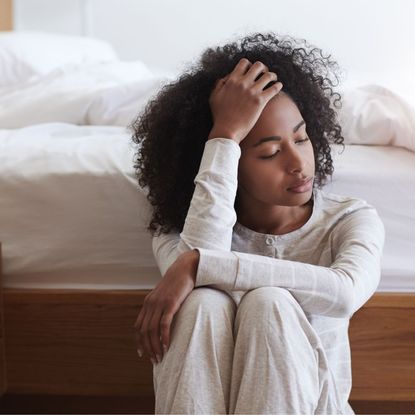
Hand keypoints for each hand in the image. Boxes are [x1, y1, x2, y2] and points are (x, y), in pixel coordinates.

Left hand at [134, 249, 199, 363]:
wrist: (185, 268)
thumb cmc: (179, 283)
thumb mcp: (166, 295)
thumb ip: (162, 306)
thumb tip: (162, 319)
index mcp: (148, 303)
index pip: (138, 327)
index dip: (139, 341)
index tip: (143, 353)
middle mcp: (151, 304)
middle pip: (144, 331)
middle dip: (147, 348)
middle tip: (154, 360)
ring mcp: (159, 304)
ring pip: (152, 331)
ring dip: (155, 346)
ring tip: (161, 357)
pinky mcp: (170, 303)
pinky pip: (164, 324)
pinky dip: (164, 337)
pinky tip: (167, 346)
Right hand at [208, 58, 282, 143]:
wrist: (227, 130)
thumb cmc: (220, 116)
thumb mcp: (214, 97)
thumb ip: (219, 84)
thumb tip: (227, 77)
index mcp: (232, 80)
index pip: (244, 63)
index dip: (250, 65)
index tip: (252, 71)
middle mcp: (243, 83)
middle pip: (258, 66)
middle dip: (263, 68)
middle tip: (264, 74)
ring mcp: (252, 91)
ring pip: (268, 75)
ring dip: (272, 76)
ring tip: (273, 79)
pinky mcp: (260, 101)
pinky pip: (274, 88)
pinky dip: (278, 86)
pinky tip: (278, 87)